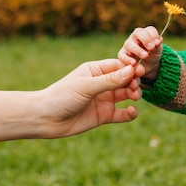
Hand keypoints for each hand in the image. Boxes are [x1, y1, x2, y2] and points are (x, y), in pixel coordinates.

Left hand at [0, 59, 140, 142]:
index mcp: (95, 70)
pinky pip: (121, 114)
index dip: (130, 69)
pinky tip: (131, 112)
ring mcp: (103, 100)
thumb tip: (131, 71)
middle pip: (125, 80)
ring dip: (133, 95)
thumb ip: (109, 80)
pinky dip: (129, 113)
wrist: (45, 119)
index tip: (140, 71)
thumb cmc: (62, 96)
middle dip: (133, 82)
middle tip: (135, 88)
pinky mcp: (103, 116)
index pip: (118, 66)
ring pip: (125, 95)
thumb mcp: (87, 86)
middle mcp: (101, 84)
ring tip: (134, 98)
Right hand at [117, 26, 162, 79]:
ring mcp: (128, 45)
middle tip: (151, 48)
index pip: (149, 30)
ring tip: (145, 56)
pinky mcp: (122, 54)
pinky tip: (134, 63)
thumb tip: (159, 40)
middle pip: (138, 33)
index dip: (154, 35)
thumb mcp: (157, 51)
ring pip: (130, 44)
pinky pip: (122, 55)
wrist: (148, 66)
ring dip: (138, 50)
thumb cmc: (152, 54)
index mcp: (146, 33)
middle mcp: (135, 36)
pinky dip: (127, 59)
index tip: (157, 43)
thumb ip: (157, 46)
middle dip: (145, 40)